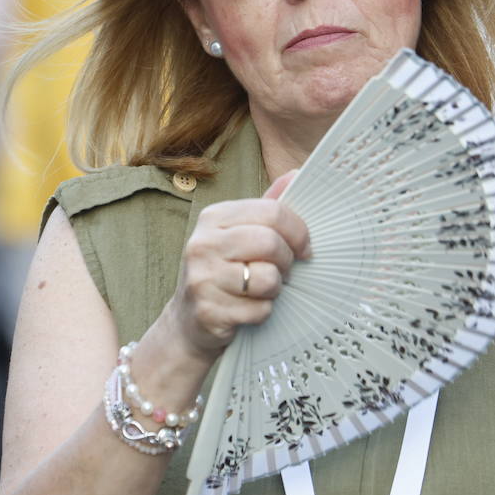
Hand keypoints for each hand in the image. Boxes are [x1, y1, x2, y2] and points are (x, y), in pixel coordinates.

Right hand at [166, 171, 308, 359]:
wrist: (189, 321)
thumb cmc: (224, 272)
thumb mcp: (240, 234)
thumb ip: (267, 207)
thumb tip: (296, 173)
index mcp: (214, 217)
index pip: (272, 211)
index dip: (299, 231)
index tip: (304, 248)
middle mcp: (203, 243)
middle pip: (271, 243)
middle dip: (287, 261)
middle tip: (284, 271)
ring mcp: (202, 278)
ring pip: (268, 278)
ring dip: (275, 289)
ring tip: (262, 290)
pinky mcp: (208, 311)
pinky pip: (260, 310)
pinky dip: (263, 313)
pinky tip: (248, 310)